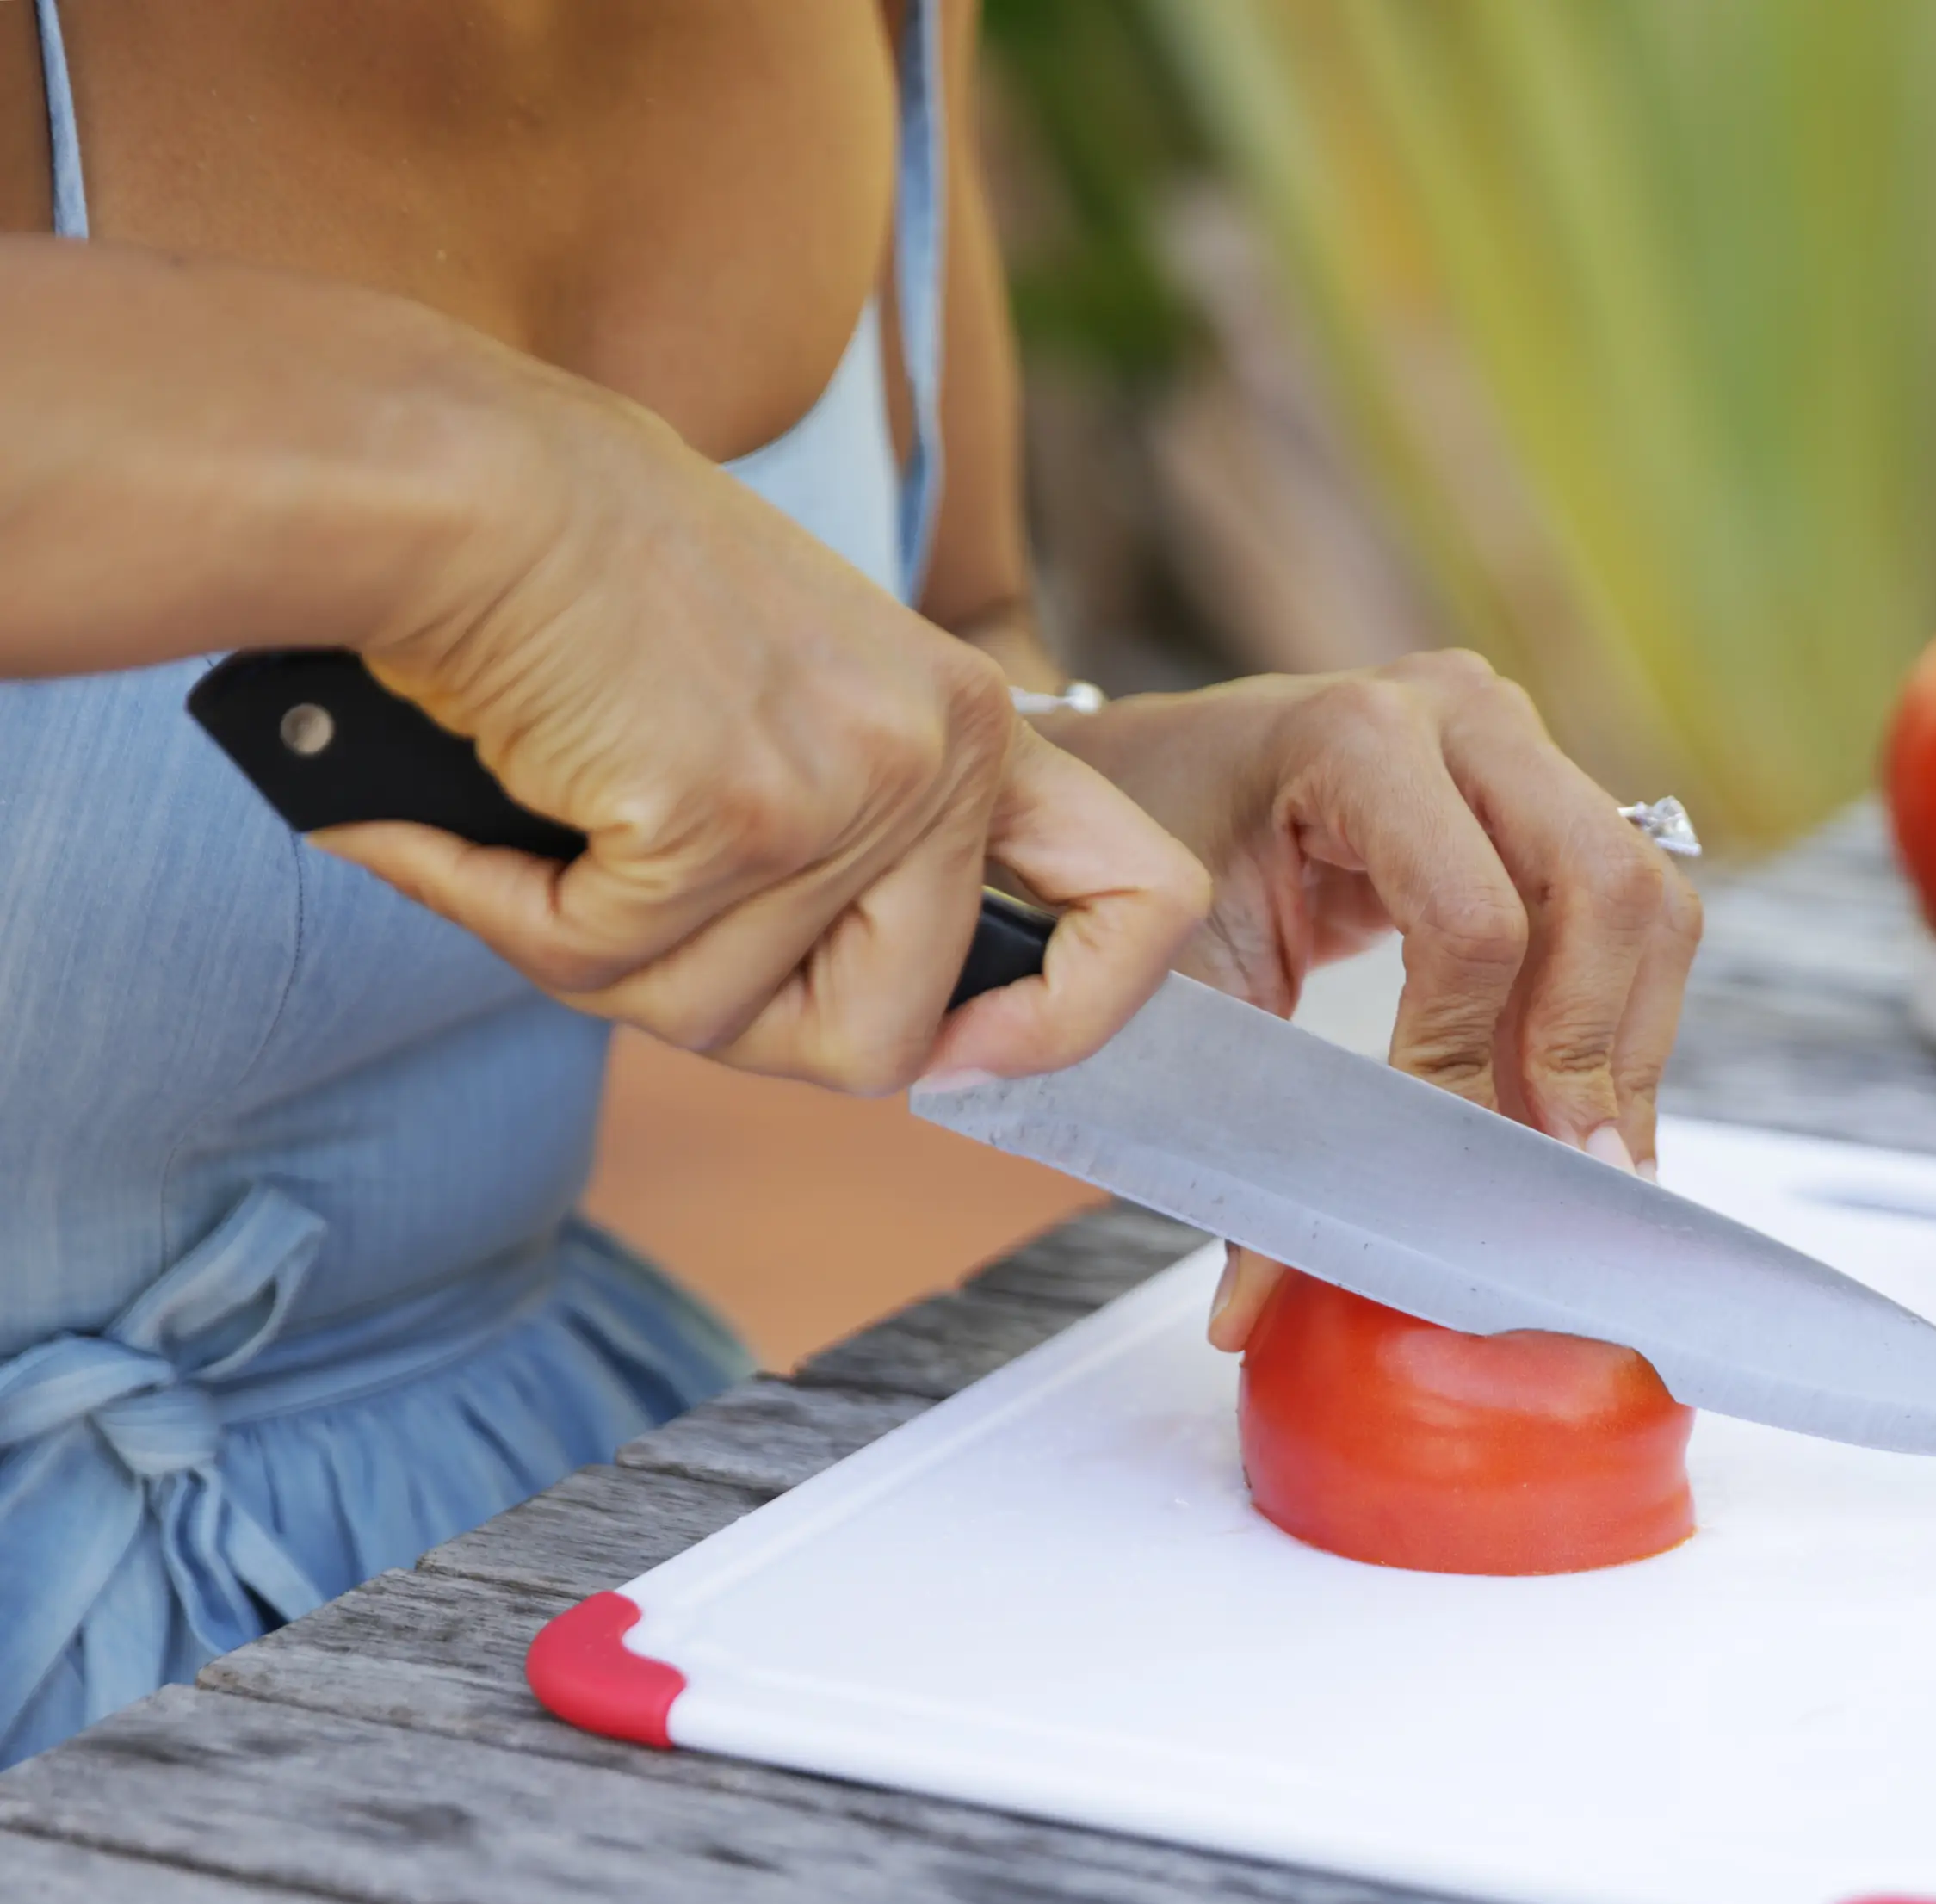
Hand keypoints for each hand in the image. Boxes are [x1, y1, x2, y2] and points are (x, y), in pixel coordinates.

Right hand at [316, 366, 1208, 1092]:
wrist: (463, 478)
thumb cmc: (591, 579)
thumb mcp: (800, 695)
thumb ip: (866, 838)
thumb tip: (901, 1042)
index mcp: (972, 724)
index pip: (1138, 899)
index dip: (1076, 1016)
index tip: (971, 1056)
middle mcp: (934, 757)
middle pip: (882, 1040)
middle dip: (741, 1025)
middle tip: (631, 924)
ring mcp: (838, 792)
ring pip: (716, 1020)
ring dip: (594, 958)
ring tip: (537, 832)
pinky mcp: (723, 818)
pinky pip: (601, 964)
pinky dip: (506, 912)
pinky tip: (460, 824)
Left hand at [1043, 652, 1703, 1347]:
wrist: (1135, 778)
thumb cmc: (1141, 866)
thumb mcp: (1176, 987)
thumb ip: (1227, 1140)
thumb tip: (1254, 1315)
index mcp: (1355, 735)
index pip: (1474, 921)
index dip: (1473, 1064)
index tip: (1458, 1176)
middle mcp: (1461, 712)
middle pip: (1604, 888)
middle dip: (1598, 1051)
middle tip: (1581, 1180)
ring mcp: (1517, 743)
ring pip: (1649, 900)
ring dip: (1628, 1042)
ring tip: (1590, 1164)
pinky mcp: (1546, 793)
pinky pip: (1630, 912)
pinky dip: (1617, 1018)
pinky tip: (1577, 1113)